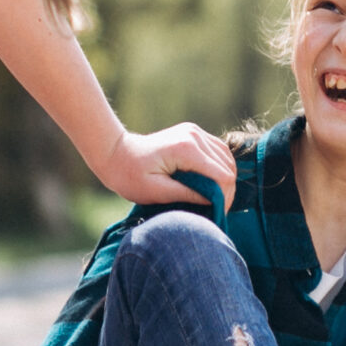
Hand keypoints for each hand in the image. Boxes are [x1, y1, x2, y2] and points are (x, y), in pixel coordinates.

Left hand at [96, 123, 235, 208]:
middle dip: (225, 191)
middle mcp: (194, 135)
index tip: (216, 214)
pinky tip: (211, 183)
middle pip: (228, 168)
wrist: (116, 154)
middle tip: (215, 210)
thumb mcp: (157, 192)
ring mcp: (195, 131)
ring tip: (213, 198)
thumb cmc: (130, 176)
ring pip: (227, 159)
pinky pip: (218, 152)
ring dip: (224, 180)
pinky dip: (219, 168)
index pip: (222, 176)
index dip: (224, 198)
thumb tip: (214, 202)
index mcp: (186, 149)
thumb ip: (187, 195)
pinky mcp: (194, 133)